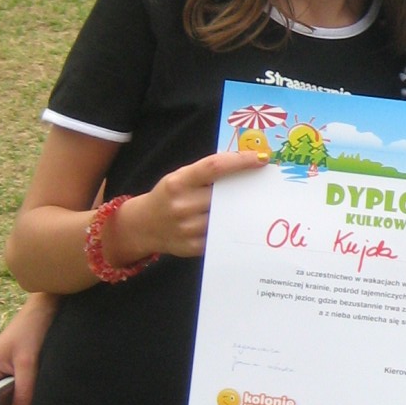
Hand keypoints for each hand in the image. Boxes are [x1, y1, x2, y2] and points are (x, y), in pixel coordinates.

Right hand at [111, 150, 265, 263]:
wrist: (143, 226)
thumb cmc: (169, 196)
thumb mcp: (180, 178)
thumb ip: (207, 172)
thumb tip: (245, 165)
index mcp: (179, 182)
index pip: (215, 166)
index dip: (241, 161)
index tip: (262, 158)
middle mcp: (182, 204)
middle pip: (225, 193)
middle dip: (245, 188)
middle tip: (262, 185)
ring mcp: (188, 228)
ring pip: (227, 216)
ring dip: (241, 209)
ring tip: (250, 204)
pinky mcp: (194, 246)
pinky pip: (221, 235)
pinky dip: (232, 227)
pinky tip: (237, 222)